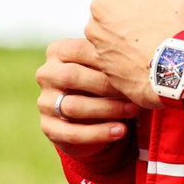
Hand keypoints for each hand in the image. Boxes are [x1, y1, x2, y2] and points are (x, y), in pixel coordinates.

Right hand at [35, 37, 139, 157]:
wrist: (90, 118)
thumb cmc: (103, 83)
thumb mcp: (104, 67)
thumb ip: (111, 57)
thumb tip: (140, 54)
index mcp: (57, 52)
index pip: (79, 50)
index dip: (106, 59)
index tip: (132, 67)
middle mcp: (46, 75)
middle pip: (72, 77)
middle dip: (106, 84)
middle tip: (134, 90)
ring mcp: (44, 102)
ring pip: (74, 106)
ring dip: (108, 109)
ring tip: (133, 110)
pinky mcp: (49, 127)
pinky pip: (72, 133)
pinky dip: (100, 133)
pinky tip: (120, 131)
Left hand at [85, 0, 183, 109]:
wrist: (181, 69)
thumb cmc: (173, 34)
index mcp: (103, 7)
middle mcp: (96, 32)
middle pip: (113, 19)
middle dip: (134, 17)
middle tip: (155, 18)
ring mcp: (102, 57)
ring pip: (116, 43)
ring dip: (133, 41)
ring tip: (155, 41)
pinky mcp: (112, 78)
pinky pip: (122, 65)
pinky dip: (134, 62)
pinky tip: (153, 58)